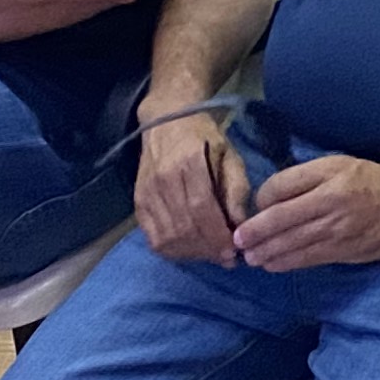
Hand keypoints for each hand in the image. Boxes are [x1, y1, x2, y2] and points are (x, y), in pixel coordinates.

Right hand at [135, 111, 255, 264]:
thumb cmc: (205, 139)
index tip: (234, 251)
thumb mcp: (230, 156)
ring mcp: (147, 193)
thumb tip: (241, 225)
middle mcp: (163, 180)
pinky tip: (191, 248)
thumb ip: (237, 189)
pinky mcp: (138, 203)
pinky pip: (154, 238)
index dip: (217, 235)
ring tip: (210, 253)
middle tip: (226, 257)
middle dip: (208, 249)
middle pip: (184, 227)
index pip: (201, 209)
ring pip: (168, 238)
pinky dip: (173, 250)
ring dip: (192, 253)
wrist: (166, 122)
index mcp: (189, 163)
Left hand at [233, 153, 379, 273]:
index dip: (261, 200)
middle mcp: (329, 202)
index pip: (279, 188)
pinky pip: (307, 259)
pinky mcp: (344, 251)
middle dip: (253, 234)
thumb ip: (306, 178)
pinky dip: (285, 263)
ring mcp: (336, 230)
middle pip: (279, 220)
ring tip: (250, 257)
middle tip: (237, 242)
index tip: (254, 208)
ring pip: (290, 244)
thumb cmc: (374, 180)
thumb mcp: (340, 164)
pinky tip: (273, 264)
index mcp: (327, 175)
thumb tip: (272, 198)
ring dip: (265, 252)